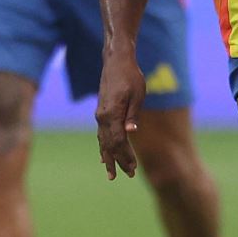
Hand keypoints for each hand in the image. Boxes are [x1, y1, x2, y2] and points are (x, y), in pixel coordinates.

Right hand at [95, 51, 145, 178]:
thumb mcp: (137, 94)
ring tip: (112, 174)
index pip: (118, 141)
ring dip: (109, 158)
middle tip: (129, 175)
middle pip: (109, 145)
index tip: (133, 168)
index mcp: (112, 113)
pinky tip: (104, 157)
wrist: (116, 61)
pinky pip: (101, 134)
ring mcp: (100, 115)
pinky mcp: (101, 112)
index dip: (125, 156)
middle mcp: (102, 116)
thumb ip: (133, 114)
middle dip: (118, 161)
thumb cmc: (131, 76)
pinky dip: (103, 147)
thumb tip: (131, 132)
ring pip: (103, 141)